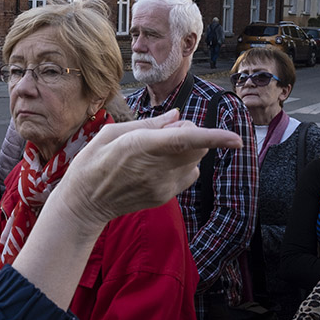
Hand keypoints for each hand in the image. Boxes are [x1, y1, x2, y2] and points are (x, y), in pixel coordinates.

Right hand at [54, 111, 242, 235]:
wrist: (83, 203)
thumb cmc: (92, 163)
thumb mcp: (112, 134)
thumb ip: (149, 124)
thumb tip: (177, 115)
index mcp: (141, 146)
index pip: (185, 139)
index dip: (214, 137)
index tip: (236, 138)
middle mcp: (157, 167)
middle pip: (197, 146)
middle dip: (192, 133)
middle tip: (166, 132)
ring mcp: (162, 185)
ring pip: (195, 161)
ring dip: (187, 150)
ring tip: (158, 152)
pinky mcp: (164, 197)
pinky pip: (188, 175)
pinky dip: (182, 166)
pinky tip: (159, 167)